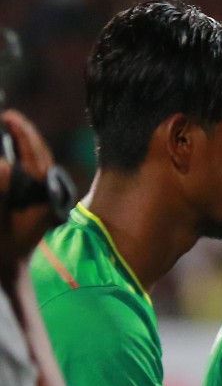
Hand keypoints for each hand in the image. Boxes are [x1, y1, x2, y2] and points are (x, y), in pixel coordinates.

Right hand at [0, 110, 63, 271]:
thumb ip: (0, 193)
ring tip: (9, 125)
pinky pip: (33, 173)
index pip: (39, 160)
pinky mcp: (40, 203)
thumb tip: (3, 165)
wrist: (8, 268)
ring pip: (40, 164)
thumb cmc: (1, 247)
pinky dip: (23, 158)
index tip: (10, 118)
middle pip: (42, 158)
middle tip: (9, 116)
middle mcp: (51, 198)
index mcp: (46, 201)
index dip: (25, 137)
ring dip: (25, 144)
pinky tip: (12, 149)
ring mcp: (47, 200)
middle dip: (26, 136)